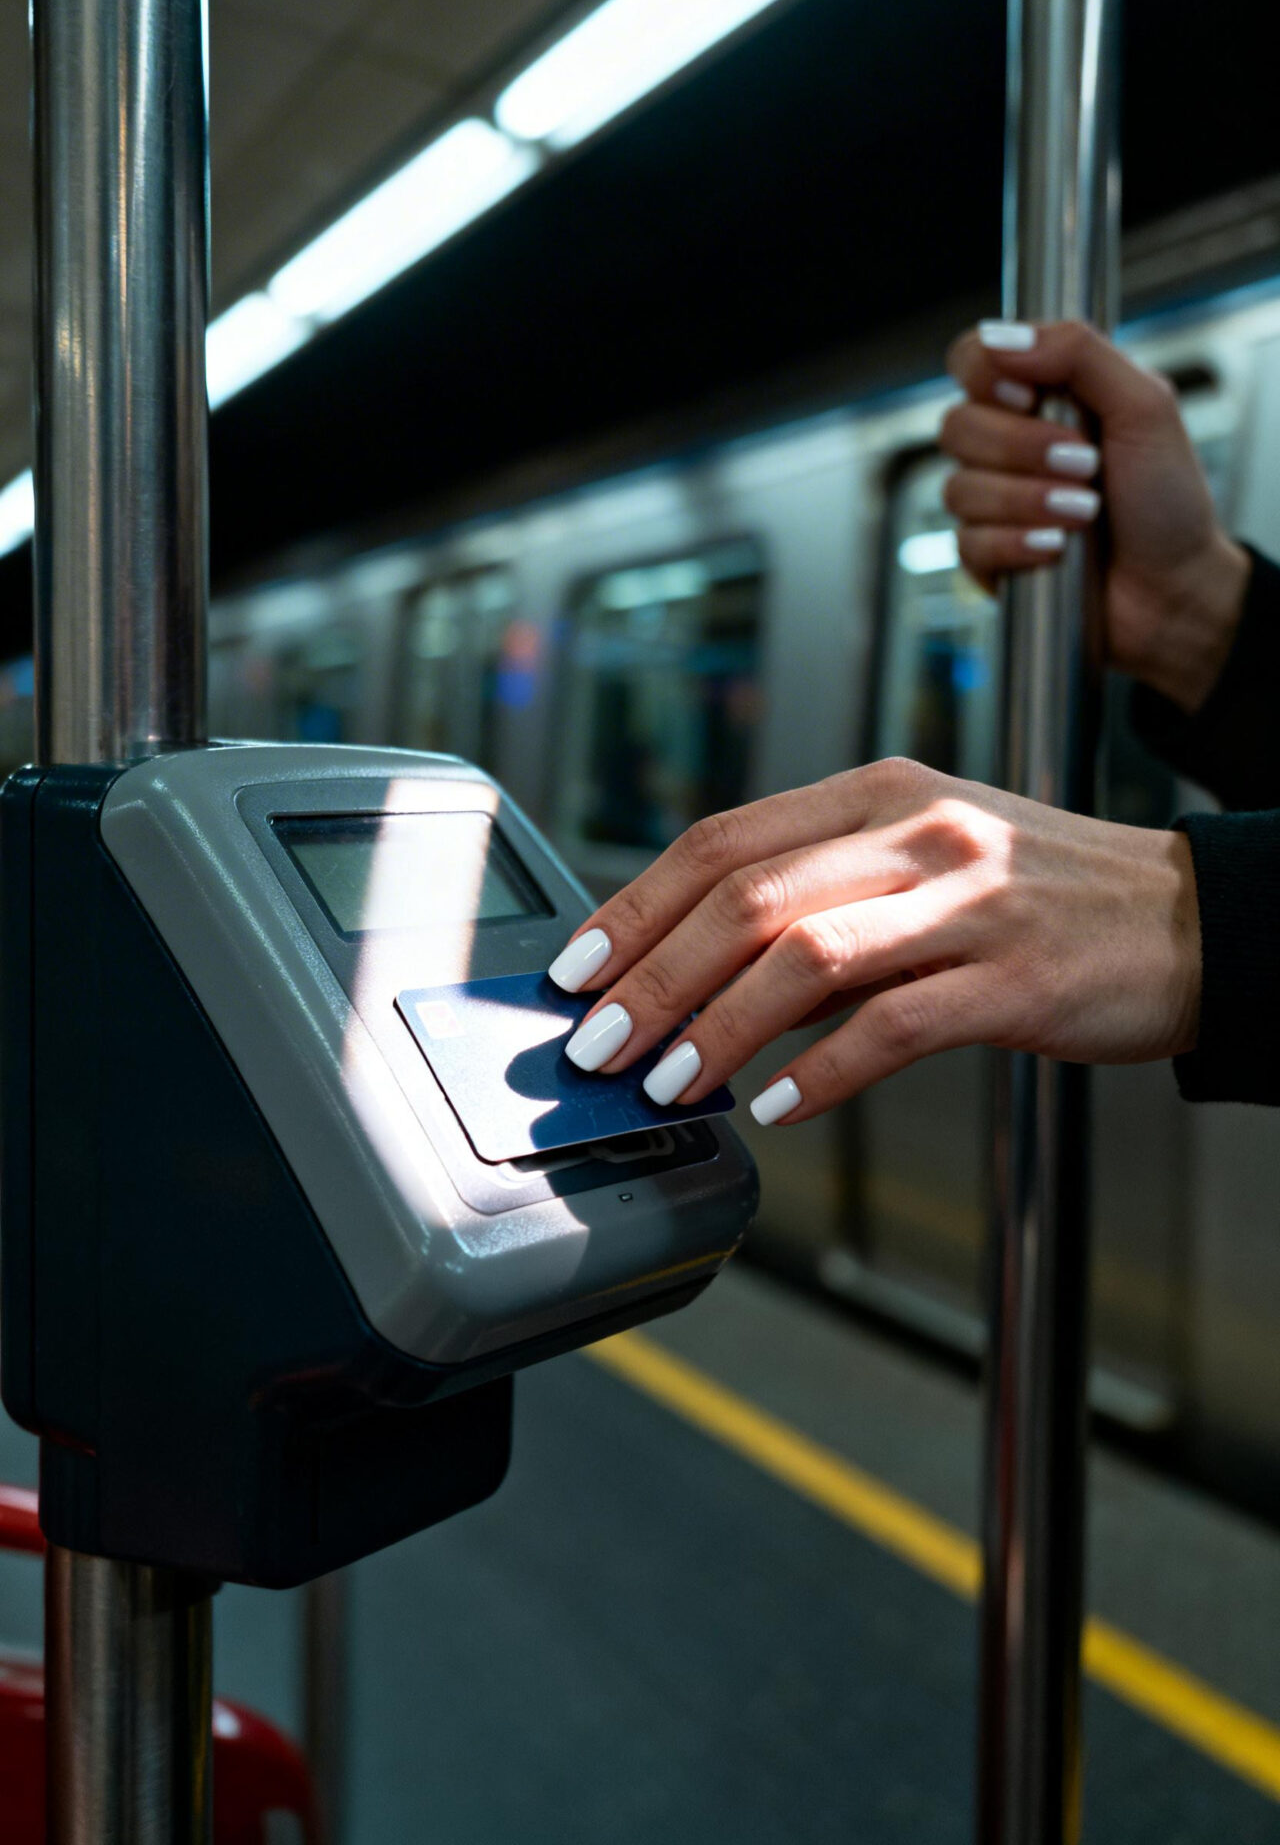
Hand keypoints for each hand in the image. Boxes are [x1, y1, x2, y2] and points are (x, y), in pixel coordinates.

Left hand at [547, 759, 1201, 1126]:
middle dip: (654, 975)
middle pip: (745, 895)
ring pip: (806, 956)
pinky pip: (893, 1027)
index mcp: (879, 794)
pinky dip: (823, 1072)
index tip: (579, 967)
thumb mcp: (922, 862)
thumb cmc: (1039, 895)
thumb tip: (700, 983)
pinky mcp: (1012, 978)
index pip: (723, 839)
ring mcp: (967, 902)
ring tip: (673, 1083)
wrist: (1187, 919)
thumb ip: (817, 904)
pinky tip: (780, 1108)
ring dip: (720, 1027)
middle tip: (601, 1041)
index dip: (636, 905)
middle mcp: (916, 832)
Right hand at [941, 319, 1250, 713]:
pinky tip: (1055, 550)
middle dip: (1022, 449)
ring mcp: (993, 503)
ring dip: (1026, 501)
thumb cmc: (1167, 500)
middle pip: (956, 425)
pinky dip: (1015, 544)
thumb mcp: (1145, 406)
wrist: (1174, 589)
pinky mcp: (987, 557)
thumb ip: (1080, 353)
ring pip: (958, 488)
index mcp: (1042, 395)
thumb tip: (1004, 338)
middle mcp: (1008, 445)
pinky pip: (967, 543)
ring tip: (1083, 514)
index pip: (971, 360)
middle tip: (1084, 464)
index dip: (983, 374)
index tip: (1024, 396)